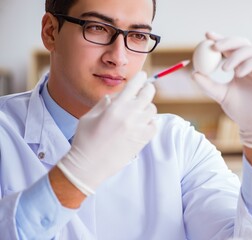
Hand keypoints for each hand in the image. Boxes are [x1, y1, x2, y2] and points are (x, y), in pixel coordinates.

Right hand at [57, 71, 156, 194]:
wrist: (89, 166)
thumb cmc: (85, 140)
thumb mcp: (89, 116)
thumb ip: (104, 103)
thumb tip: (115, 96)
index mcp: (115, 107)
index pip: (134, 85)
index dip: (140, 77)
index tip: (142, 76)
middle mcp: (129, 115)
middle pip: (149, 93)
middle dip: (148, 88)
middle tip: (145, 90)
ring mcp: (138, 128)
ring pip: (152, 109)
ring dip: (146, 107)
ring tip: (138, 112)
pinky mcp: (142, 140)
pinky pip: (154, 125)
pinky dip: (151, 122)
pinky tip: (142, 124)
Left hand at [192, 32, 251, 147]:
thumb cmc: (237, 109)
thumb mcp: (219, 95)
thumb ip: (207, 84)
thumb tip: (193, 73)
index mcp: (237, 66)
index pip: (229, 48)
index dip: (219, 39)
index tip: (206, 36)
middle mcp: (250, 64)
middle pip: (241, 43)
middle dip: (227, 41)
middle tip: (214, 46)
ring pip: (251, 50)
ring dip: (236, 55)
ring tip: (225, 68)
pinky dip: (248, 63)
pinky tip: (238, 73)